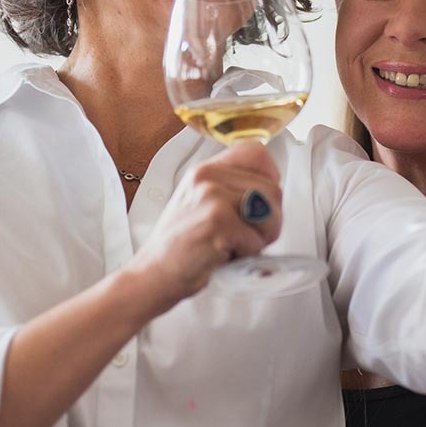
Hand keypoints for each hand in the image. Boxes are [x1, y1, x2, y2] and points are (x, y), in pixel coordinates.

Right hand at [127, 140, 282, 311]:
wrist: (152, 274)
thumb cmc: (182, 246)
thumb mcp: (201, 205)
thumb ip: (231, 192)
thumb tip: (271, 195)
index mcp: (206, 170)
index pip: (256, 152)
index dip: (269, 178)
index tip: (262, 202)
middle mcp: (208, 177)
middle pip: (273, 189)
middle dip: (270, 220)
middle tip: (247, 238)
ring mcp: (211, 196)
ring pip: (270, 213)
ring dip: (260, 239)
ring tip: (235, 246)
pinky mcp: (217, 221)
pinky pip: (256, 240)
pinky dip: (247, 256)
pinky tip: (223, 256)